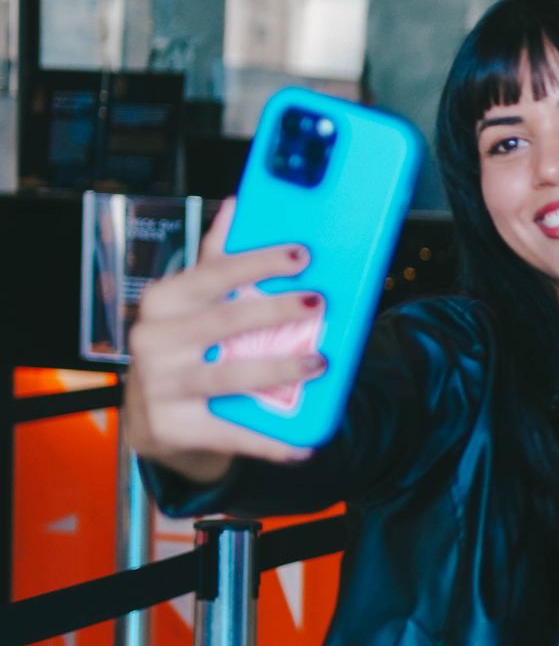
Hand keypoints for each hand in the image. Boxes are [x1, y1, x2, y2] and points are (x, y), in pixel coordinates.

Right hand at [124, 200, 323, 477]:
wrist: (150, 417)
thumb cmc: (181, 346)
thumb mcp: (189, 302)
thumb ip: (214, 258)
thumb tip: (236, 203)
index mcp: (162, 302)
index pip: (213, 273)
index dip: (257, 262)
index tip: (301, 254)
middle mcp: (154, 341)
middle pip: (224, 321)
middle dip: (275, 310)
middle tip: (319, 302)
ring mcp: (161, 387)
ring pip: (228, 375)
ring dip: (279, 369)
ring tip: (320, 362)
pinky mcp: (174, 427)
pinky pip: (231, 432)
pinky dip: (270, 440)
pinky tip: (304, 443)